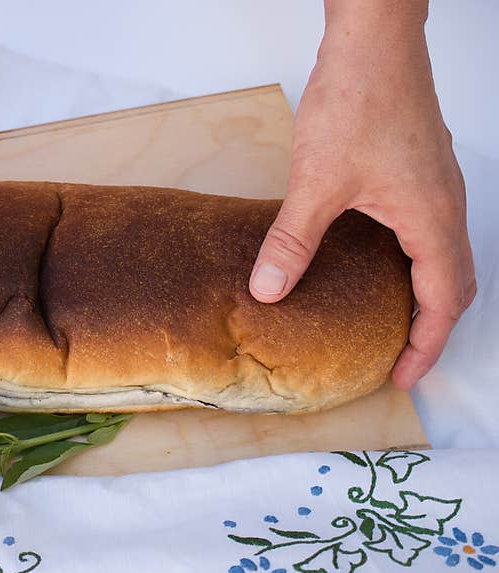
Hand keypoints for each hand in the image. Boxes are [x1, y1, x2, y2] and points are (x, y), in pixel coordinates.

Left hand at [248, 3, 474, 390]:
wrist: (374, 42)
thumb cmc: (358, 102)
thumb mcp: (315, 184)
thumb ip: (292, 241)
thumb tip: (269, 290)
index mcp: (431, 221)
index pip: (442, 303)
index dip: (425, 347)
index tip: (402, 377)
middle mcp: (445, 207)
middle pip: (454, 285)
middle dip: (430, 328)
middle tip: (398, 357)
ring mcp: (437, 186)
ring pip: (444, 258)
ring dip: (423, 295)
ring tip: (390, 321)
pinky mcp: (421, 170)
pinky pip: (429, 231)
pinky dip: (413, 262)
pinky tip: (376, 263)